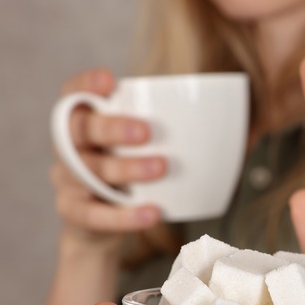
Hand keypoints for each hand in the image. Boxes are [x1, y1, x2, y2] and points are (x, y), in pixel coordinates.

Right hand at [51, 69, 163, 247]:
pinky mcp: (73, 213)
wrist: (103, 225)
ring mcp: (68, 181)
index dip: (85, 84)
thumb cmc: (130, 173)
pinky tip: (153, 212)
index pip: (73, 95)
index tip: (110, 80)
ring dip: (125, 168)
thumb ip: (173, 132)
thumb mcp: (144, 149)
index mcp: (84, 122)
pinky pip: (94, 215)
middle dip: (110, 128)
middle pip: (78, 131)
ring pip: (88, 172)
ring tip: (160, 168)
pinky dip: (125, 215)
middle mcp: (68, 148)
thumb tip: (237, 127)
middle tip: (146, 132)